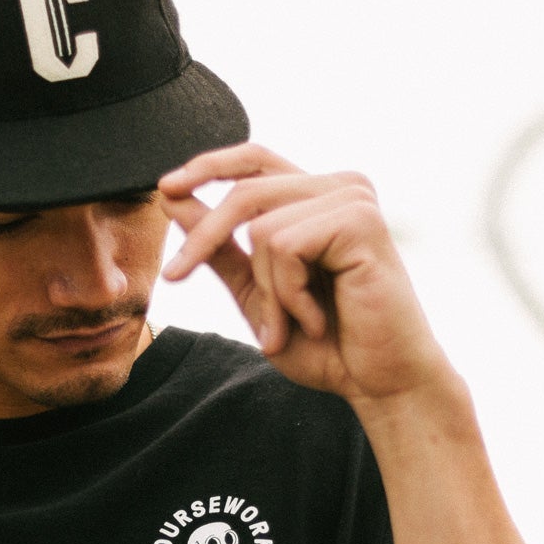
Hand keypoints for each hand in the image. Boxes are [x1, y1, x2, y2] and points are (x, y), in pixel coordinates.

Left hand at [159, 144, 456, 406]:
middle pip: (244, 191)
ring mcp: (353, 199)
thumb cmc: (329, 345)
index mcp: (317, 198)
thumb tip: (171, 197)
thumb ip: (221, 249)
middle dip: (204, 239)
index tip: (164, 188)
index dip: (208, 167)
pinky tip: (317, 318)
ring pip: (261, 227)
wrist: (379, 383)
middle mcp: (339, 188)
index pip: (255, 160)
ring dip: (267, 291)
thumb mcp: (258, 293)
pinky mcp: (361, 220)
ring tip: (291, 325)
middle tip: (176, 277)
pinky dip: (288, 294)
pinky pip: (286, 246)